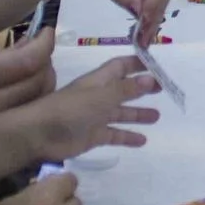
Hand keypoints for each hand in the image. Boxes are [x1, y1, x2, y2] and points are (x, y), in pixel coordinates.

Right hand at [0, 29, 57, 143]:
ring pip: (43, 99)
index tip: (47, 32)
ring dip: (46, 79)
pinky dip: (38, 98)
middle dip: (46, 60)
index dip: (44, 44)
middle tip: (40, 50)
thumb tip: (30, 43)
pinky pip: (34, 115)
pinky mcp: (5, 142)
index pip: (27, 60)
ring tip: (35, 68)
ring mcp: (0, 127)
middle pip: (41, 80)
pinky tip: (30, 90)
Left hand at [26, 57, 161, 161]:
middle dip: (142, 88)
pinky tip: (142, 141)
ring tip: (157, 117)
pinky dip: (127, 136)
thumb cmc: (70, 109)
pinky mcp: (92, 136)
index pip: (121, 66)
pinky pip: (114, 134)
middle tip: (163, 90)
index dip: (137, 64)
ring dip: (137, 114)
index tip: (156, 64)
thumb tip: (152, 79)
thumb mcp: (101, 96)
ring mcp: (95, 117)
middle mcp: (98, 96)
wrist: (41, 134)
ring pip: (120, 113)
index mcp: (99, 81)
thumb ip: (126, 89)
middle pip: (124, 89)